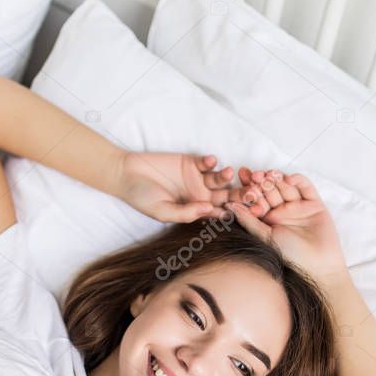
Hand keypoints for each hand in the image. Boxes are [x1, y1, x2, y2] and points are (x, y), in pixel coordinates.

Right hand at [116, 151, 233, 222]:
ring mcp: (197, 178)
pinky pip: (207, 163)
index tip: (239, 212)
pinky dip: (211, 162)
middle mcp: (200, 196)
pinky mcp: (192, 162)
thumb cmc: (142, 198)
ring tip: (227, 172)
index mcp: (195, 211)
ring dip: (225, 177)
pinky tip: (211, 161)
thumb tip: (209, 210)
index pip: (217, 214)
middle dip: (236, 195)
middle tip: (247, 192)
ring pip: (219, 179)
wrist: (127, 174)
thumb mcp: (162, 211)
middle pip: (225, 197)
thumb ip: (185, 213)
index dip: (229, 213)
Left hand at [224, 170, 347, 281]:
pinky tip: (288, 179)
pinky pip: (305, 187)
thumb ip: (248, 220)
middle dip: (262, 182)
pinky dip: (297, 180)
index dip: (250, 188)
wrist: (317, 264)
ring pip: (285, 186)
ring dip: (277, 179)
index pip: (257, 199)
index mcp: (267, 219)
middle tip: (254, 176)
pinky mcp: (314, 203)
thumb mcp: (265, 237)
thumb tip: (228, 205)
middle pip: (270, 190)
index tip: (241, 177)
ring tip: (269, 177)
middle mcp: (282, 210)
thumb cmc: (290, 256)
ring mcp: (298, 206)